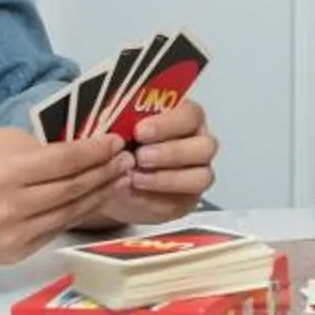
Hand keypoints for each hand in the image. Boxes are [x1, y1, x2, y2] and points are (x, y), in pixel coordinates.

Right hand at [0, 128, 130, 263]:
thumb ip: (38, 148)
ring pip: (69, 213)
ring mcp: (12, 237)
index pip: (65, 162)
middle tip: (129, 159)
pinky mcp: (13, 255)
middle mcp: (9, 208)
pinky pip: (54, 230)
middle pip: (73, 190)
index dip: (96, 151)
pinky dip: (76, 213)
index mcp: (3, 173)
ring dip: (99, 195)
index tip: (118, 140)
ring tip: (120, 178)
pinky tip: (92, 199)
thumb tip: (82, 150)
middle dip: (105, 172)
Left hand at [89, 97, 218, 227]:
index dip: (168, 123)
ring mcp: (198, 172)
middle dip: (171, 153)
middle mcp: (197, 142)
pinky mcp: (189, 198)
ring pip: (202, 176)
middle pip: (204, 146)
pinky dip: (160, 197)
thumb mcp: (117, 131)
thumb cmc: (120, 148)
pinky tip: (137, 192)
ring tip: (136, 178)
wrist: (110, 181)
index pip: (190, 114)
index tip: (140, 131)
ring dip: (169, 178)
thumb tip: (117, 127)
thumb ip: (123, 126)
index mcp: (185, 117)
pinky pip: (186, 200)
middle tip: (140, 157)